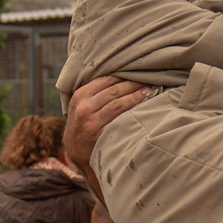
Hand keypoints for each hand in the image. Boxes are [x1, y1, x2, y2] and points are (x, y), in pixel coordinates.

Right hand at [64, 76, 148, 197]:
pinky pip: (120, 120)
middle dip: (133, 84)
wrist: (75, 151)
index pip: (106, 80)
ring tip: (148, 91)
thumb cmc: (81, 123)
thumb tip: (120, 75)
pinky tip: (142, 107)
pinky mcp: (101, 135)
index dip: (123, 75)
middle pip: (114, 91)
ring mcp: (92, 123)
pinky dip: (132, 112)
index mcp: (80, 96)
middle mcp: (85, 108)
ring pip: (119, 104)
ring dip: (136, 96)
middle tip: (148, 79)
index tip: (136, 71)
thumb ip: (94, 91)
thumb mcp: (79, 104)